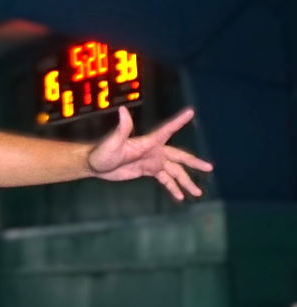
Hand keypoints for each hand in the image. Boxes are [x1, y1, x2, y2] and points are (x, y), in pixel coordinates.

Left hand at [87, 107, 212, 201]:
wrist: (95, 165)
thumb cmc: (102, 152)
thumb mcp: (112, 142)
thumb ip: (121, 128)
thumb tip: (122, 110)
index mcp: (149, 142)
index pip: (167, 130)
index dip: (178, 122)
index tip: (190, 112)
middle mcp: (154, 150)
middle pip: (179, 156)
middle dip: (194, 163)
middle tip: (209, 168)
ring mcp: (152, 161)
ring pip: (174, 171)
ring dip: (186, 181)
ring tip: (198, 192)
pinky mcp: (147, 171)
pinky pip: (164, 179)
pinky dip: (173, 187)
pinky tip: (180, 196)